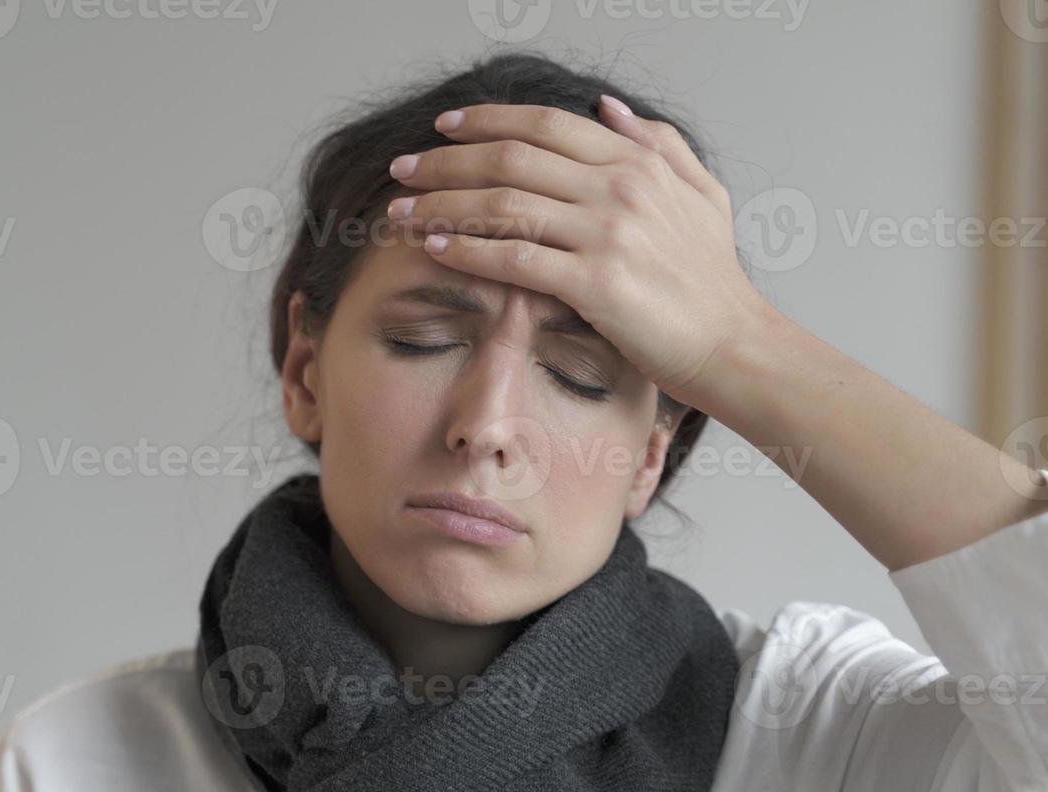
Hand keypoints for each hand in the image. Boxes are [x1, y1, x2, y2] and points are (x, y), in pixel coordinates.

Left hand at [385, 97, 773, 406]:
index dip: (488, 121)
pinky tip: (434, 248)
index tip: (444, 128)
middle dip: (446, 162)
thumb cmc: (713, 279)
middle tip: (402, 169)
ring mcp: (607, 234)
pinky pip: (514, 257)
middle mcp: (620, 189)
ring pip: (504, 204)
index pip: (546, 125)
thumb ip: (659, 143)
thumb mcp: (702, 194)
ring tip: (401, 212)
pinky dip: (467, 249)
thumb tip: (608, 105)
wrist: (733, 342)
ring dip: (442, 205)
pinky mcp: (596, 283)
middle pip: (511, 159)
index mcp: (638, 162)